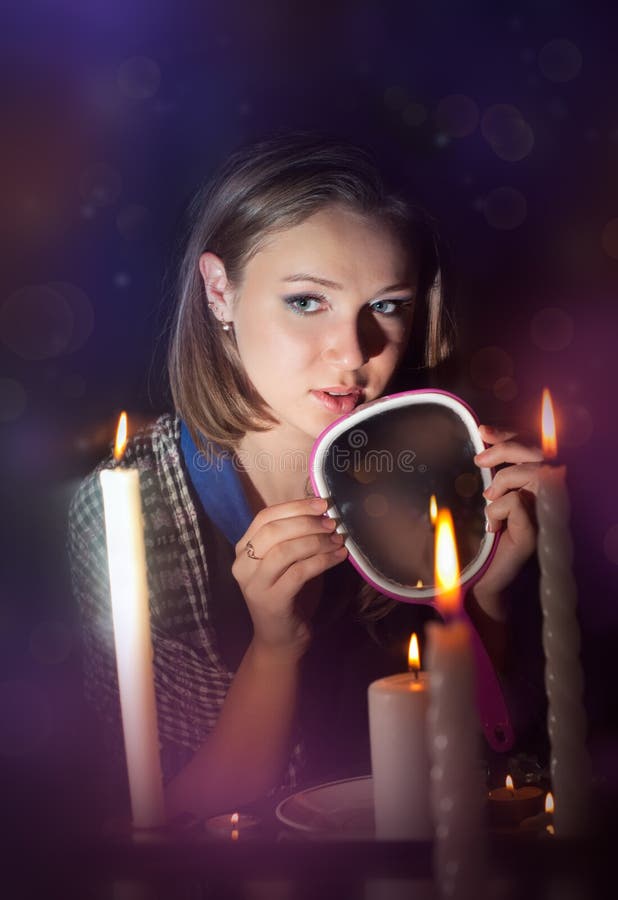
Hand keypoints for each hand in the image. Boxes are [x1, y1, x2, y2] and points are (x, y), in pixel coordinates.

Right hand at [232, 497, 346, 658]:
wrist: (280, 638)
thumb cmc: (287, 593)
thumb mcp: (285, 561)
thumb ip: (293, 536)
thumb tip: (321, 509)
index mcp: (243, 549)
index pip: (265, 517)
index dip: (294, 506)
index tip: (322, 504)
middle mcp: (242, 565)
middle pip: (273, 531)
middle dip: (306, 522)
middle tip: (332, 523)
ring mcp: (254, 585)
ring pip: (285, 550)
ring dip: (316, 542)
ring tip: (337, 540)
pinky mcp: (271, 601)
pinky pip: (299, 573)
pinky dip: (322, 561)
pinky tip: (339, 557)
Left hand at [472, 424, 542, 609]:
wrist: (484, 575)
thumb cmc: (489, 533)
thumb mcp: (493, 495)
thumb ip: (497, 469)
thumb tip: (485, 432)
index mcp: (540, 486)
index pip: (534, 448)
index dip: (512, 435)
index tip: (484, 431)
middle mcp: (551, 498)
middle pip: (538, 455)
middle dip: (506, 449)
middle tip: (479, 460)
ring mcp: (547, 516)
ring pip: (533, 475)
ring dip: (502, 482)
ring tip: (488, 500)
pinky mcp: (535, 533)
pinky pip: (516, 503)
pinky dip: (496, 510)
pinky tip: (493, 528)